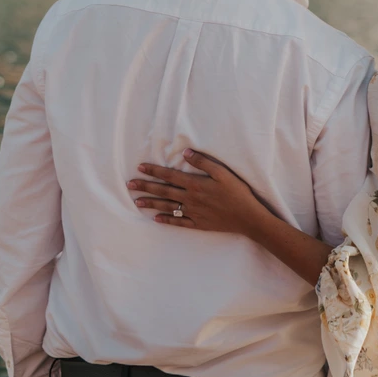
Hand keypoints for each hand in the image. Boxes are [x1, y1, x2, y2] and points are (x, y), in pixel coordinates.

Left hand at [128, 151, 266, 237]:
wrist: (247, 217)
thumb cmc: (237, 192)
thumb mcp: (222, 172)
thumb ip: (203, 162)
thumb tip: (185, 152)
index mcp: (195, 184)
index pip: (169, 176)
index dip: (154, 171)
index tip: (140, 167)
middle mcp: (190, 199)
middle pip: (164, 191)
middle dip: (146, 187)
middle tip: (130, 185)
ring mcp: (193, 213)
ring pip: (167, 207)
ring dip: (151, 204)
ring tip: (137, 201)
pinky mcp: (198, 224)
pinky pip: (178, 222)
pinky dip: (166, 221)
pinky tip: (156, 220)